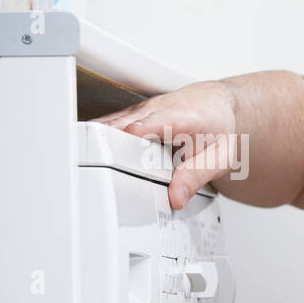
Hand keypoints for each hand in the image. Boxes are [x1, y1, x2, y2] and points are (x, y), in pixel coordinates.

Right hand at [94, 80, 241, 209]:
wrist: (220, 105)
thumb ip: (197, 176)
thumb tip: (176, 197)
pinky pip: (113, 123)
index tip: (117, 150)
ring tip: (82, 158)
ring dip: (98, 138)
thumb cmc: (221, 128)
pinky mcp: (134, 113)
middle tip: (91, 162)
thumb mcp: (220, 157)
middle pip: (123, 123)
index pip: (150, 123)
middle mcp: (158, 109)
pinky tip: (90, 149)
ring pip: (113, 122)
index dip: (132, 135)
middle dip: (106, 141)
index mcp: (181, 117)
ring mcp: (143, 110)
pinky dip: (102, 135)